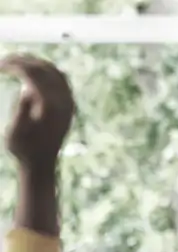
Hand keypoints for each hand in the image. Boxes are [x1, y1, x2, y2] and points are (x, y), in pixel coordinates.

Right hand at [2, 54, 73, 169]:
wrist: (41, 164)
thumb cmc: (23, 149)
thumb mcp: (15, 132)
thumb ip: (22, 110)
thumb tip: (27, 90)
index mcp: (51, 106)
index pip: (32, 73)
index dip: (13, 64)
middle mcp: (64, 102)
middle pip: (43, 68)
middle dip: (21, 61)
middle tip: (1, 62)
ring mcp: (69, 102)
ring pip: (53, 70)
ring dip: (33, 62)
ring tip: (12, 63)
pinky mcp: (69, 104)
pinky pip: (60, 78)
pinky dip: (44, 70)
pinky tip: (28, 72)